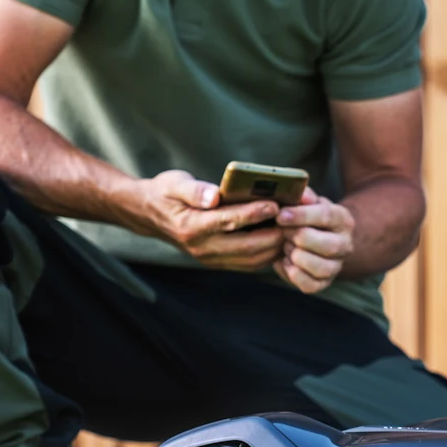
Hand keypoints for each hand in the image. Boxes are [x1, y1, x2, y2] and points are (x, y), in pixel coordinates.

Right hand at [125, 170, 284, 271]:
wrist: (151, 216)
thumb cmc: (166, 194)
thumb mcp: (174, 183)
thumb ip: (194, 190)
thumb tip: (213, 196)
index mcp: (191, 226)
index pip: (229, 222)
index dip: (254, 214)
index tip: (275, 204)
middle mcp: (203, 247)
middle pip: (248, 247)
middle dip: (274, 234)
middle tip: (295, 220)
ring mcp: (212, 258)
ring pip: (253, 259)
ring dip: (275, 246)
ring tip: (293, 228)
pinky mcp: (220, 262)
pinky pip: (250, 263)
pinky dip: (269, 253)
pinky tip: (282, 238)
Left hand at [272, 188, 355, 292]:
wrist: (318, 236)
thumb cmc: (308, 217)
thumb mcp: (308, 202)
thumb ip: (304, 196)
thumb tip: (301, 195)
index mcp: (343, 220)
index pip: (326, 216)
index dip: (301, 216)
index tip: (281, 215)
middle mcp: (345, 245)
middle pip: (326, 245)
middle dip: (298, 238)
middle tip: (284, 232)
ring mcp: (336, 266)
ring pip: (319, 267)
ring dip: (296, 257)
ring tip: (287, 247)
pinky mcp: (324, 283)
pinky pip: (309, 285)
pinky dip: (292, 274)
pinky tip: (286, 261)